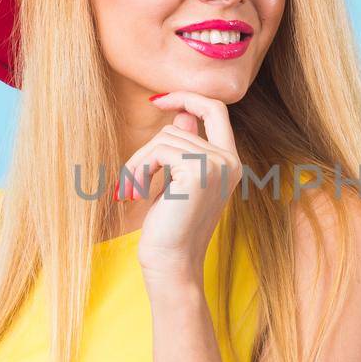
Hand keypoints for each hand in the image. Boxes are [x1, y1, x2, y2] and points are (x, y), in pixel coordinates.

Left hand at [120, 91, 240, 285]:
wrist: (170, 263)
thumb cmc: (169, 227)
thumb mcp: (177, 182)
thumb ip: (184, 147)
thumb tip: (181, 113)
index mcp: (230, 163)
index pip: (217, 110)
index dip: (188, 97)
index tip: (158, 100)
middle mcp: (230, 162)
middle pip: (178, 127)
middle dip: (147, 151)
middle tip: (129, 181)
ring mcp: (217, 165)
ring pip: (164, 138)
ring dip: (139, 163)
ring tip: (132, 191)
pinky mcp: (198, 171)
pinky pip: (158, 150)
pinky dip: (139, 169)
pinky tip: (137, 193)